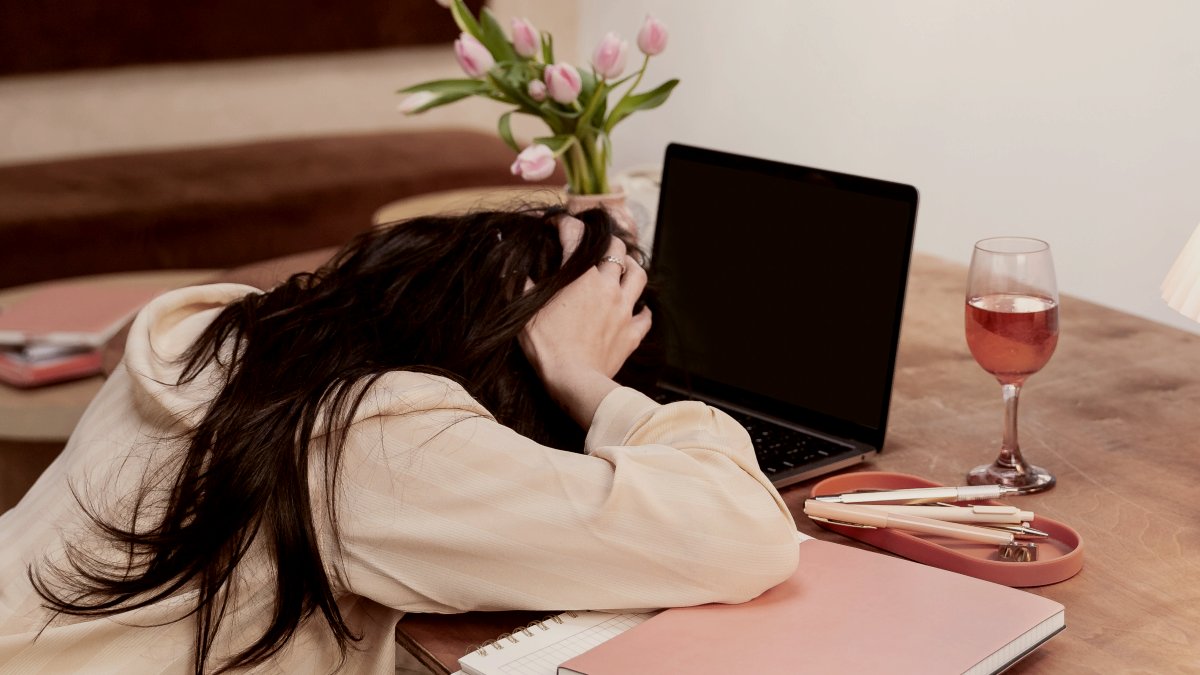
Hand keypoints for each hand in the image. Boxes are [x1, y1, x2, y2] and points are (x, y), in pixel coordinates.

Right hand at [519, 216, 652, 425]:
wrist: (574, 380)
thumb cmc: (547, 346)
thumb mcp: (525, 312)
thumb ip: (520, 284)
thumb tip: (509, 265)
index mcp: (580, 276)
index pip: (575, 235)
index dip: (564, 224)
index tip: (556, 224)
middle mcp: (607, 287)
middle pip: (617, 250)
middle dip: (607, 242)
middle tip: (597, 245)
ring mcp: (623, 309)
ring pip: (639, 276)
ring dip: (632, 268)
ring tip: (624, 268)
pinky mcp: (631, 333)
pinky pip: (645, 316)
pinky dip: (642, 310)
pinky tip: (637, 309)